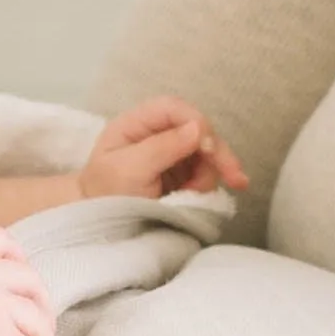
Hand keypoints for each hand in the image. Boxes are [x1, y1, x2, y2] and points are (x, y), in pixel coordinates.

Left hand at [80, 97, 248, 202]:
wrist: (98, 227)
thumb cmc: (104, 196)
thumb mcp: (128, 171)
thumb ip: (161, 147)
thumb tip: (197, 128)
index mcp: (135, 124)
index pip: (173, 108)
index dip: (196, 122)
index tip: (209, 147)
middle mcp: (155, 133)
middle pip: (197, 128)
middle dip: (217, 152)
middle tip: (236, 178)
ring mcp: (169, 153)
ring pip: (206, 152)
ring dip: (210, 173)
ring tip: (196, 195)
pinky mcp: (179, 173)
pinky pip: (204, 171)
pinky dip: (207, 184)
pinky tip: (199, 196)